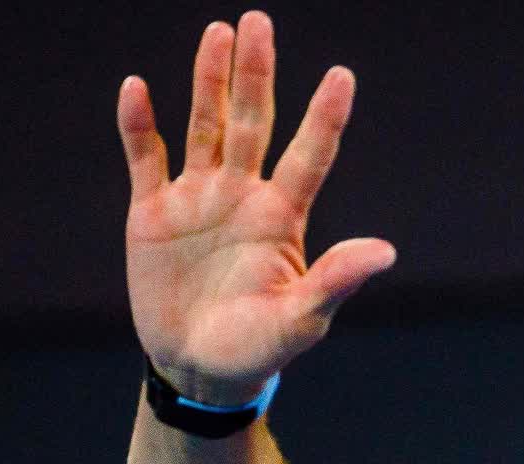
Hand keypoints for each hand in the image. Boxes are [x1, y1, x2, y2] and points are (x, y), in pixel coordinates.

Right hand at [117, 11, 394, 401]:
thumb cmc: (258, 349)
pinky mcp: (153, 212)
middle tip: (258, 22)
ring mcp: (198, 198)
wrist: (197, 368)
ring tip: (218, 33)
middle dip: (255, 74)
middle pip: (252, 123)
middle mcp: (243, 195)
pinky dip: (139, 126)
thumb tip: (386, 252)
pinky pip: (146, 158)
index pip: (310, 156)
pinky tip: (138, 89)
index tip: (342, 76)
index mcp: (283, 217)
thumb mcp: (300, 321)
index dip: (324, 118)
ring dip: (207, 82)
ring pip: (204, 127)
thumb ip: (335, 282)